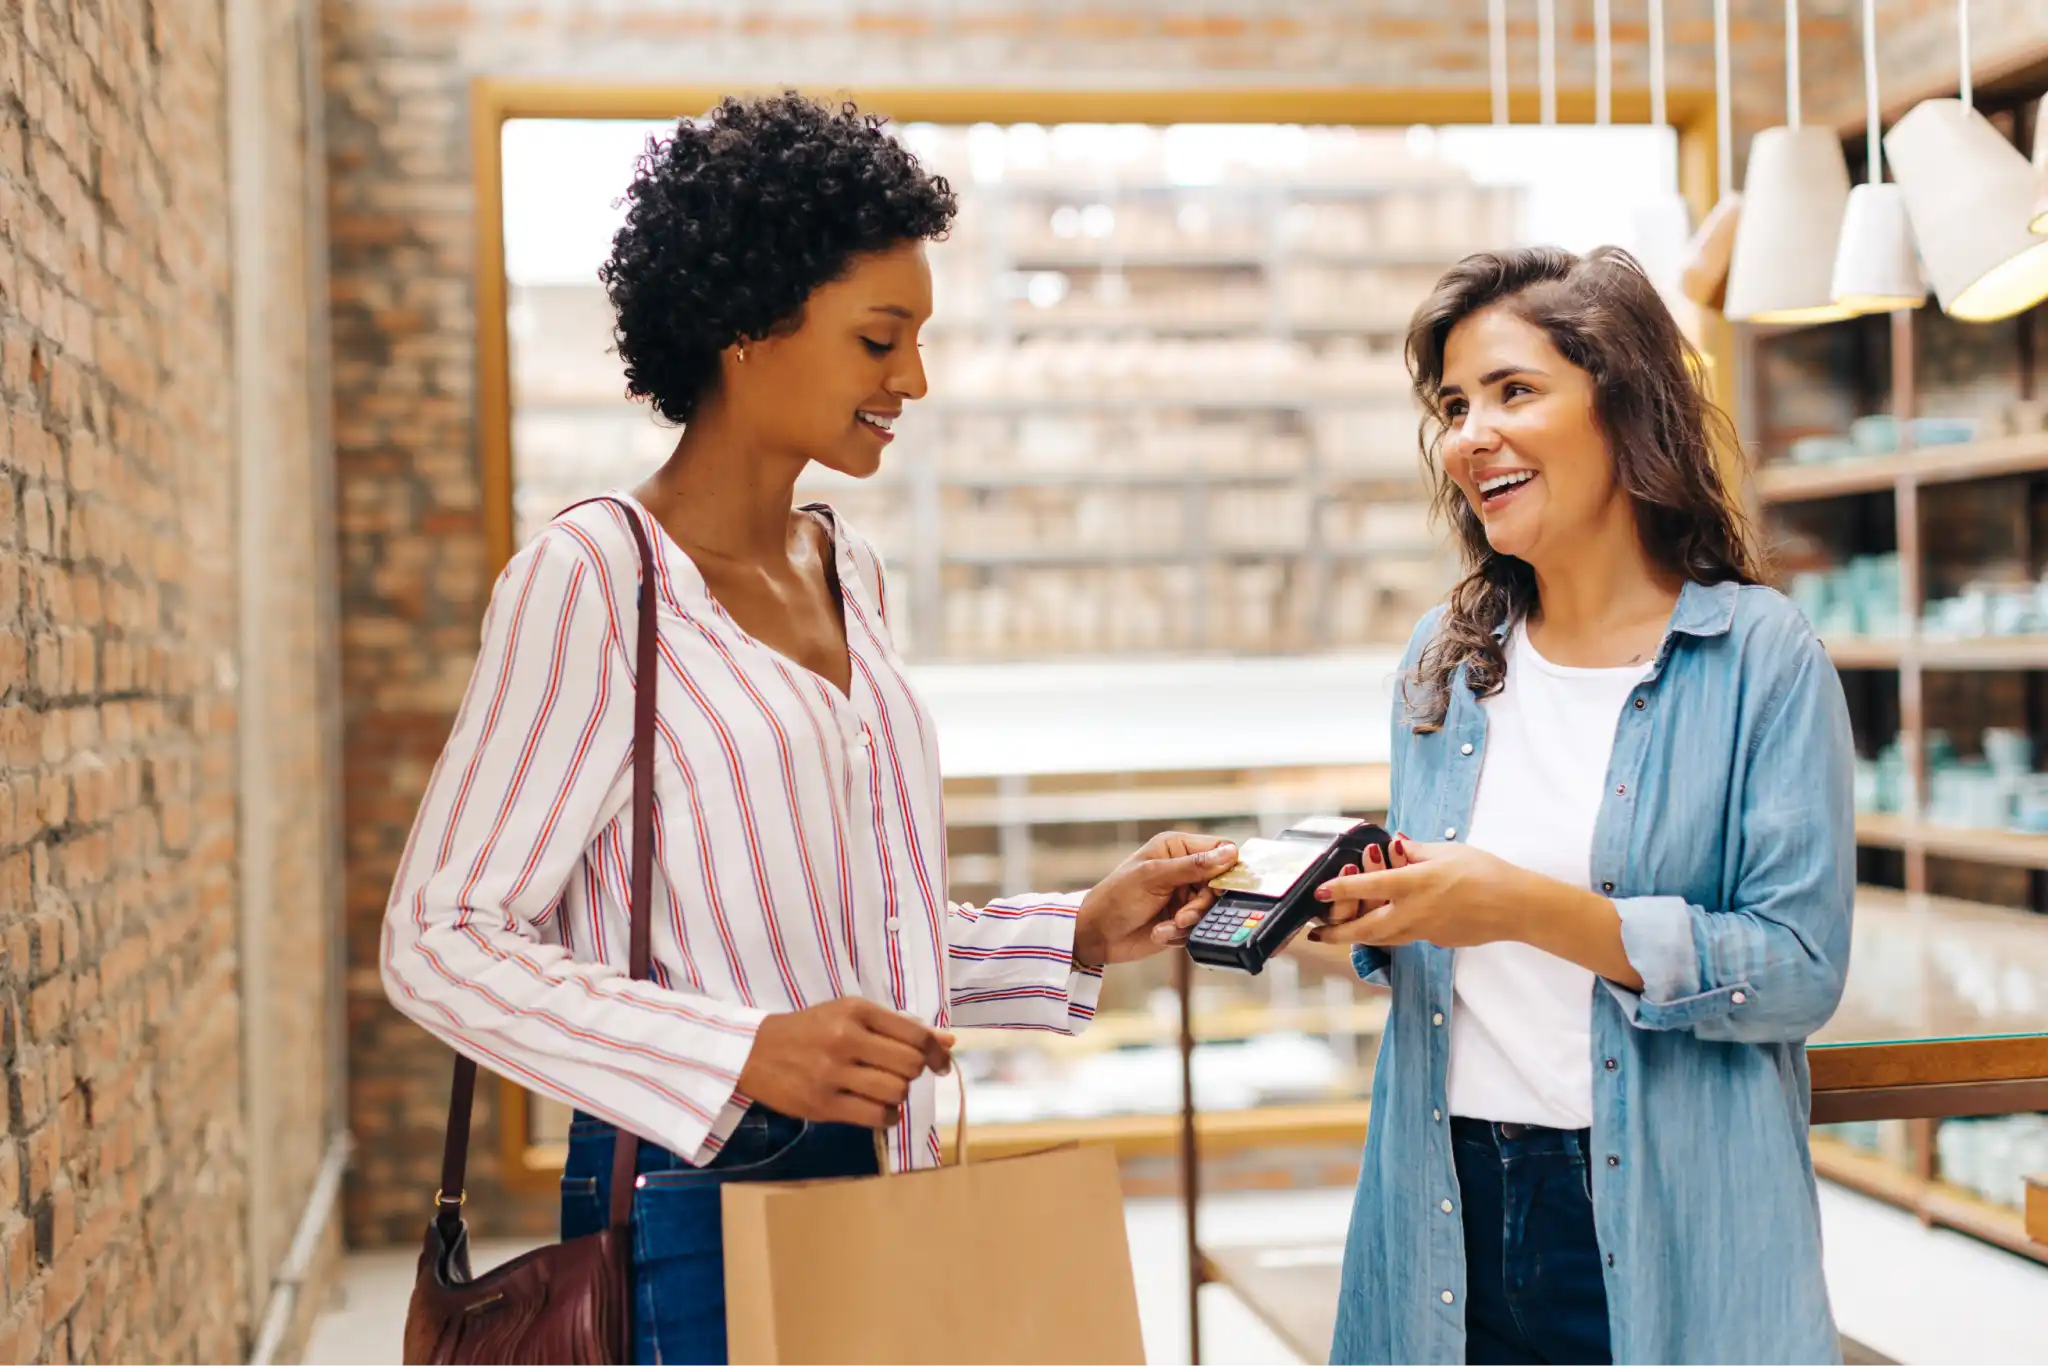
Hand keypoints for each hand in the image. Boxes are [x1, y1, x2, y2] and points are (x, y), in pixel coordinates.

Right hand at [735, 997, 954, 1129]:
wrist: (756, 1052)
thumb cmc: (810, 1030)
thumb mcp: (851, 1015)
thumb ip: (898, 1028)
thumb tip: (948, 1043)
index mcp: (856, 1011)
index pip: (915, 1034)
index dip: (937, 1053)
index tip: (941, 1065)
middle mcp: (846, 1039)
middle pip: (909, 1065)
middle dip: (914, 1073)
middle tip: (900, 1074)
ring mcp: (833, 1073)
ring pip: (896, 1091)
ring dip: (899, 1095)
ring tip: (884, 1090)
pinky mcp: (823, 1104)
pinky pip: (876, 1116)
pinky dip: (888, 1116)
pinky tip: (878, 1109)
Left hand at [1073, 831, 1239, 966]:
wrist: (1096, 935)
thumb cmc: (1116, 897)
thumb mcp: (1153, 877)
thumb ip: (1192, 866)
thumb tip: (1230, 853)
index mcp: (1177, 848)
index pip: (1219, 849)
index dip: (1226, 868)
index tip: (1218, 887)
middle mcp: (1184, 870)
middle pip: (1220, 884)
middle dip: (1203, 903)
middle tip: (1183, 915)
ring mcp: (1184, 896)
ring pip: (1212, 909)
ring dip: (1190, 921)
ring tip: (1170, 925)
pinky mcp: (1182, 920)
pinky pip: (1199, 927)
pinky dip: (1181, 933)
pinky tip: (1160, 932)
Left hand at [1306, 833, 1518, 948]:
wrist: (1515, 906)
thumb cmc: (1485, 872)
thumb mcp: (1447, 851)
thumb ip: (1416, 850)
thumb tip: (1395, 843)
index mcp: (1415, 884)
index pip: (1368, 887)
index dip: (1341, 890)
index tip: (1320, 892)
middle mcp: (1414, 912)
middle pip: (1366, 928)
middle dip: (1337, 934)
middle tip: (1317, 935)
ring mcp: (1425, 931)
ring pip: (1384, 938)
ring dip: (1360, 937)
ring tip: (1341, 935)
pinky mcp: (1437, 941)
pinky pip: (1407, 937)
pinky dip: (1391, 933)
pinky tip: (1388, 925)